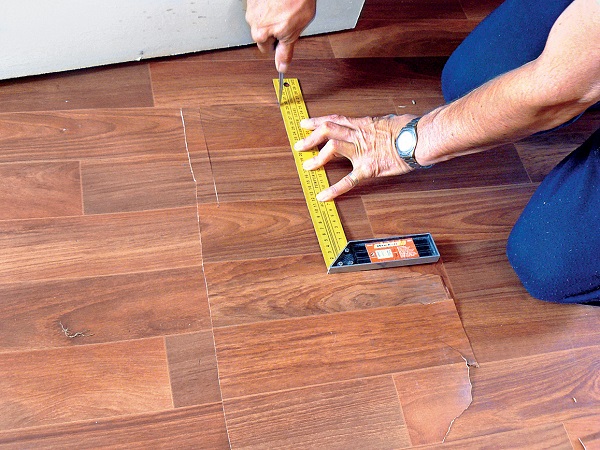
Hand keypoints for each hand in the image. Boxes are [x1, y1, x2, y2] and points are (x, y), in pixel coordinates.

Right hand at [245, 0, 315, 71]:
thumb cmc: (296, 1)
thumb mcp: (295, 32)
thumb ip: (286, 51)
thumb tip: (282, 66)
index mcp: (261, 34)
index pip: (266, 48)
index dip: (278, 42)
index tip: (284, 36)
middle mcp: (252, 20)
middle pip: (262, 32)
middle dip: (273, 28)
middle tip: (287, 20)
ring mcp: (251, 6)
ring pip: (261, 17)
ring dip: (271, 15)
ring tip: (285, 7)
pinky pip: (260, 4)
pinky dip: (269, 3)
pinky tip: (279, 1)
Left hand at [294, 114, 416, 200]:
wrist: (420, 139)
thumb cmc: (411, 129)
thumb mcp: (392, 121)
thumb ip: (380, 124)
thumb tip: (382, 123)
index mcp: (364, 124)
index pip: (336, 120)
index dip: (318, 121)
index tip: (305, 123)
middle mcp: (359, 135)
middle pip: (328, 130)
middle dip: (311, 137)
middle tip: (299, 145)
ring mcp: (362, 152)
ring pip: (332, 148)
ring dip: (317, 157)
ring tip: (306, 166)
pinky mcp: (368, 168)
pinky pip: (348, 180)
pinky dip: (335, 189)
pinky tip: (324, 196)